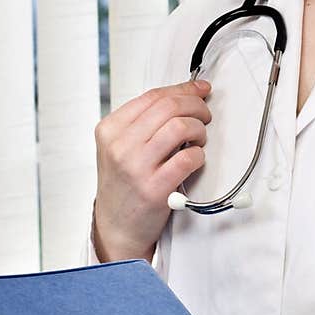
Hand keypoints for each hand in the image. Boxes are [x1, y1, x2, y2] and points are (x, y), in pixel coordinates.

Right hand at [92, 78, 212, 261]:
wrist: (116, 226)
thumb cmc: (124, 183)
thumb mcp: (119, 146)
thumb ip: (144, 122)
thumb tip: (184, 95)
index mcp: (109, 129)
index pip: (152, 96)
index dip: (183, 89)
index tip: (200, 90)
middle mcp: (120, 146)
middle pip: (168, 107)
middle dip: (196, 105)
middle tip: (205, 114)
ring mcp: (136, 168)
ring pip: (180, 127)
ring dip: (199, 129)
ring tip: (199, 138)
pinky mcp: (154, 189)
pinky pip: (188, 158)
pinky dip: (198, 154)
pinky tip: (195, 158)